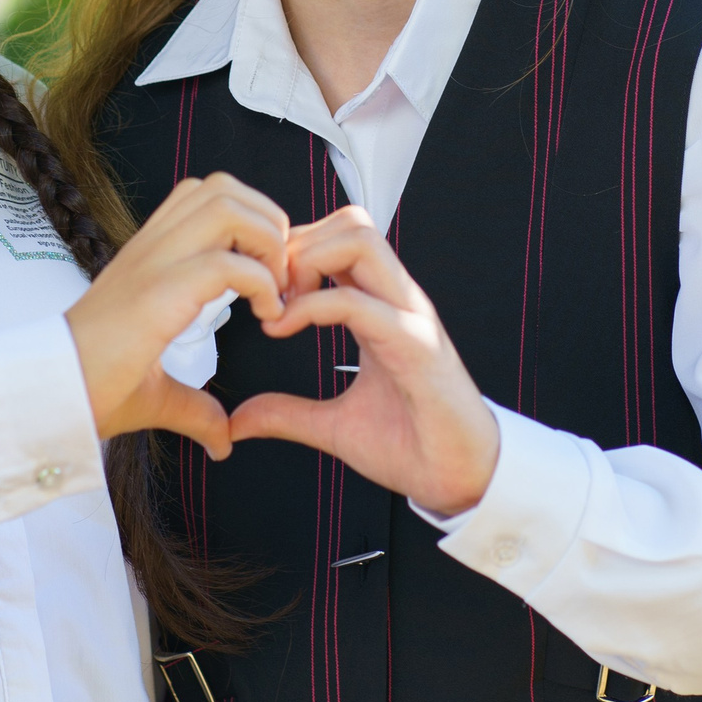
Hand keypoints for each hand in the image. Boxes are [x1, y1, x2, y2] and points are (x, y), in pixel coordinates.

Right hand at [65, 173, 288, 459]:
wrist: (47, 400)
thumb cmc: (91, 392)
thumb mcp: (156, 394)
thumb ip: (194, 408)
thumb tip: (222, 439)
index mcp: (149, 258)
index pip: (204, 197)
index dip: (249, 220)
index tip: (268, 272)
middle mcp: (150, 249)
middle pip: (221, 187)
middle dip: (267, 220)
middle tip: (278, 273)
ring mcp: (151, 265)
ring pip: (225, 206)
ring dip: (266, 241)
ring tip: (274, 288)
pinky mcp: (157, 294)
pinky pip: (227, 263)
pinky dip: (261, 282)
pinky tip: (266, 316)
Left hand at [227, 207, 501, 516]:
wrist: (461, 479)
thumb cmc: (413, 445)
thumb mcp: (334, 426)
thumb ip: (288, 414)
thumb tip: (239, 419)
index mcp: (381, 309)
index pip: (340, 238)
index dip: (294, 252)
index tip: (262, 294)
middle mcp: (397, 301)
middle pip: (351, 222)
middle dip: (298, 245)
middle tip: (269, 293)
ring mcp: (409, 316)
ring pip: (360, 241)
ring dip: (307, 263)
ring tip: (282, 306)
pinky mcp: (415, 344)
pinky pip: (358, 301)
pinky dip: (310, 307)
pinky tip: (284, 329)